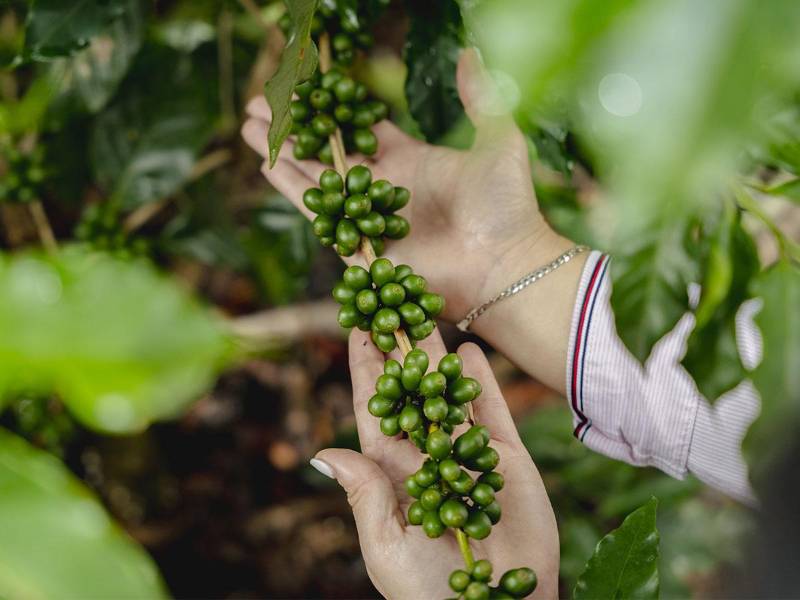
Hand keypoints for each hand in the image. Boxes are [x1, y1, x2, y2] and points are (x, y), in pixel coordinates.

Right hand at [241, 49, 562, 321]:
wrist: (503, 265)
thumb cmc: (507, 206)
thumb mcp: (499, 139)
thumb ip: (479, 97)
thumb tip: (468, 51)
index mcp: (411, 161)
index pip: (361, 130)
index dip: (334, 110)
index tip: (307, 88)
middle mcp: (382, 188)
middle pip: (328, 151)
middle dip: (296, 127)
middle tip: (261, 102)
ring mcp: (367, 216)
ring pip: (314, 177)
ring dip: (282, 151)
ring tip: (249, 125)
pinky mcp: (359, 244)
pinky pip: (317, 212)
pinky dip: (291, 187)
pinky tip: (267, 163)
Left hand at [309, 330, 559, 598]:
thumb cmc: (428, 591)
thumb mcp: (385, 547)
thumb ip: (363, 494)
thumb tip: (323, 452)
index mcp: (391, 472)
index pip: (374, 408)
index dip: (365, 368)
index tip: (356, 326)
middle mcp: (427, 454)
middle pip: (410, 389)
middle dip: (399, 348)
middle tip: (390, 302)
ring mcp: (467, 452)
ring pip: (448, 392)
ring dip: (437, 354)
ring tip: (425, 312)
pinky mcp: (506, 459)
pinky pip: (491, 411)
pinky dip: (480, 381)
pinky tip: (468, 350)